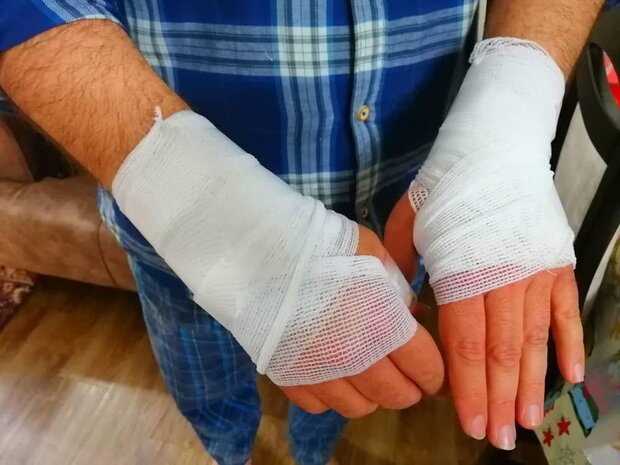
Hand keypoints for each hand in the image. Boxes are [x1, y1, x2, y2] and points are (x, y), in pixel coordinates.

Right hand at [281, 225, 444, 417]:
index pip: (425, 369)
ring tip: (366, 374)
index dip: (434, 375)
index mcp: (385, 327)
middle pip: (395, 396)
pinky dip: (330, 395)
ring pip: (358, 408)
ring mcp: (318, 373)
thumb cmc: (325, 245)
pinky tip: (330, 372)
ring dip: (369, 395)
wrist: (261, 249)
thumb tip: (416, 318)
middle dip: (407, 389)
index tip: (432, 373)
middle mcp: (355, 360)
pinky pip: (318, 406)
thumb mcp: (375, 257)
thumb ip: (400, 293)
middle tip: (404, 375)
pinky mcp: (287, 378)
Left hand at [384, 193, 584, 448]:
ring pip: (534, 339)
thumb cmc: (444, 186)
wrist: (493, 145)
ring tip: (528, 422)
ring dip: (531, 384)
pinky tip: (569, 377)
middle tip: (498, 439)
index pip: (465, 344)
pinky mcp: (556, 263)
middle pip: (500, 352)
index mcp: (461, 272)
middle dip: (498, 400)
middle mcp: (503, 279)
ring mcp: (535, 272)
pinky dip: (569, 344)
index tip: (468, 423)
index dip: (467, 389)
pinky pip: (567, 311)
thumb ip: (400, 270)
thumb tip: (399, 309)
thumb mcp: (406, 224)